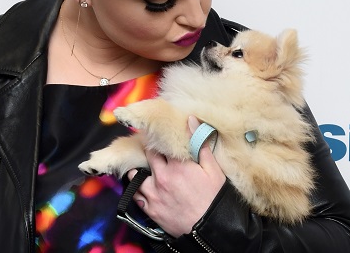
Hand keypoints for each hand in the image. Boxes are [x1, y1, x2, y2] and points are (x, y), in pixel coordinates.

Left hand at [127, 115, 226, 236]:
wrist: (210, 229)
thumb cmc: (214, 198)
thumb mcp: (213, 170)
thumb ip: (200, 143)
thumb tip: (190, 120)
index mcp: (176, 165)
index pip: (159, 144)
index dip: (158, 140)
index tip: (157, 138)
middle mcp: (161, 177)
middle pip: (146, 157)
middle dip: (149, 153)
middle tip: (153, 152)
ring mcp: (153, 194)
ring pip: (135, 177)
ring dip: (139, 172)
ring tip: (145, 171)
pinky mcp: (150, 209)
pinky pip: (136, 196)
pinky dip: (138, 190)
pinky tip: (144, 188)